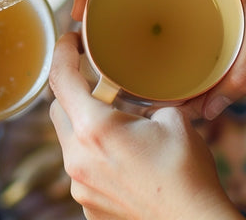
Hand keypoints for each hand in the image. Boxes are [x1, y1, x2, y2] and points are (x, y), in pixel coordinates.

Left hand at [48, 32, 240, 219]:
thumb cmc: (188, 173)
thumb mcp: (174, 119)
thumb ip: (145, 102)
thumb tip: (139, 100)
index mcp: (94, 128)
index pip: (61, 79)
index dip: (62, 52)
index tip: (69, 41)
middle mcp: (77, 158)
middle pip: (58, 111)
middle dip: (75, 96)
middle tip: (101, 90)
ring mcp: (78, 185)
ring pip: (69, 143)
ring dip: (86, 130)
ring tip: (119, 132)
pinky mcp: (86, 204)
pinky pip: (81, 170)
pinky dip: (95, 159)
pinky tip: (123, 162)